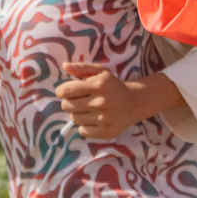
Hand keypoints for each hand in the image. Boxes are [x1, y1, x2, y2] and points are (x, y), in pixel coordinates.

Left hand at [59, 63, 181, 139]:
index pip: (66, 91)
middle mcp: (102, 101)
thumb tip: (64, 65)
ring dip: (78, 114)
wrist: (135, 103)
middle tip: (79, 101)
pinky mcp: (106, 132)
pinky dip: (85, 126)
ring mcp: (104, 118)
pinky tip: (94, 120)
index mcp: (99, 84)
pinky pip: (82, 131)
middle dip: (69, 102)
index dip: (62, 91)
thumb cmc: (113, 86)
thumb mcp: (101, 72)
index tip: (66, 92)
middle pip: (67, 106)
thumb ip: (82, 68)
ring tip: (89, 110)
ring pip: (74, 119)